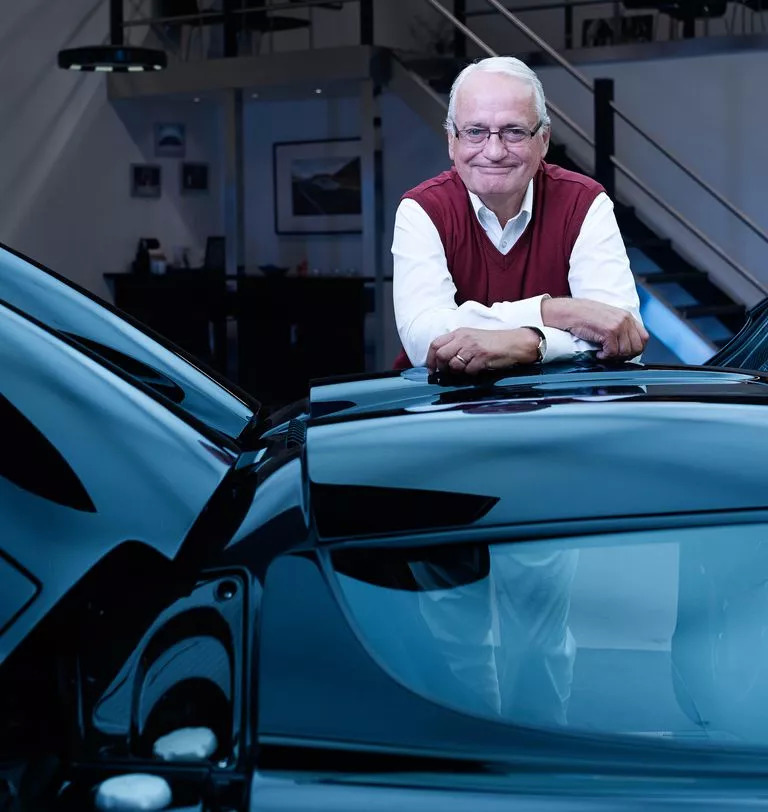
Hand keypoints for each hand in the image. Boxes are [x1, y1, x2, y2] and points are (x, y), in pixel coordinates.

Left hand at [426, 327, 540, 374]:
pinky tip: (478, 369)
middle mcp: (464, 338)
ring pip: (454, 365)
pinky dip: (471, 373)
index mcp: (459, 333)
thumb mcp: (471, 338)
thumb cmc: (493, 342)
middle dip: (442, 368)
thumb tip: (441, 362)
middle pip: (441, 356)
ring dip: (458, 372)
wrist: (515, 342)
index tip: (432, 370)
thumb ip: (456, 346)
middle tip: (447, 374)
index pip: (435, 344)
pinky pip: (469, 370)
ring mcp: (473, 347)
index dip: (430, 359)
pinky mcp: (482, 356)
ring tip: (467, 369)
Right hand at [542, 298, 648, 358]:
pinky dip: (605, 356)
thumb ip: (620, 328)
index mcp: (627, 316)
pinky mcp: (608, 331)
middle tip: (612, 356)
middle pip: (637, 347)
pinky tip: (598, 353)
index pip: (643, 338)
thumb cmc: (584, 316)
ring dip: (614, 357)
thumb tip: (627, 347)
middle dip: (625, 356)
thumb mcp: (607, 319)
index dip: (635, 350)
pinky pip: (613, 352)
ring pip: (625, 352)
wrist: (569, 312)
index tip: (623, 354)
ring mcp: (618, 325)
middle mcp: (625, 319)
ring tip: (603, 353)